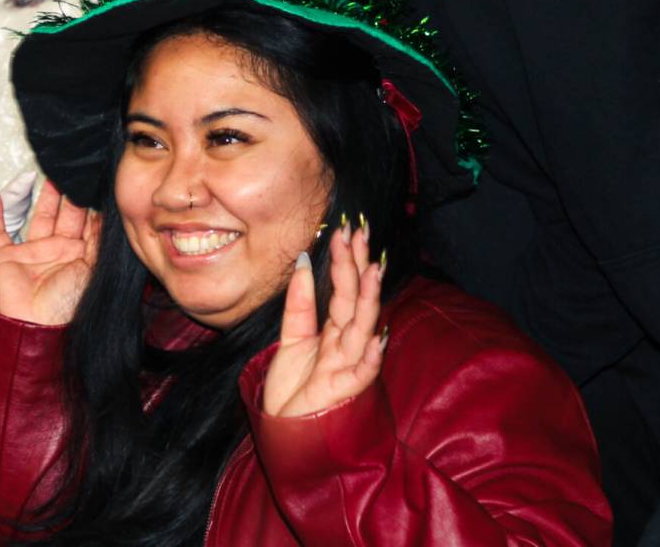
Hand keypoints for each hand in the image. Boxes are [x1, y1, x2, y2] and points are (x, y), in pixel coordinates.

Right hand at [0, 178, 98, 326]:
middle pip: (65, 215)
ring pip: (39, 217)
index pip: (87, 223)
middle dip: (71, 193)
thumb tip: (104, 212)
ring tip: (51, 173)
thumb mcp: (91, 268)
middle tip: (76, 172)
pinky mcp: (6, 256)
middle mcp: (57, 252)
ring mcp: (31, 253)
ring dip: (44, 197)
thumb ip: (97, 239)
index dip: (91, 204)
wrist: (36, 326)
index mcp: (79, 256)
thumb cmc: (67, 305)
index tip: (96, 182)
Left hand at [263, 221, 385, 418]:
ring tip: (372, 271)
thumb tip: (305, 261)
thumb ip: (300, 303)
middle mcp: (346, 346)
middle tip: (360, 235)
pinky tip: (377, 336)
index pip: (344, 290)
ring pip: (362, 329)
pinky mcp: (344, 392)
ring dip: (368, 301)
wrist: (282, 428)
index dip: (346, 261)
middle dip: (358, 269)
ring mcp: (348, 367)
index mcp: (334, 332)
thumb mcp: (290, 338)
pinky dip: (370, 356)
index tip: (346, 230)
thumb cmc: (291, 388)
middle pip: (356, 302)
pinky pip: (361, 373)